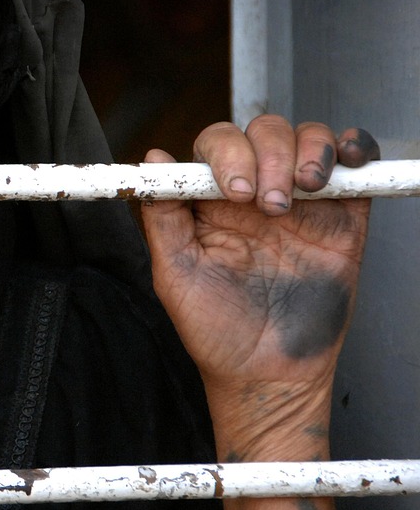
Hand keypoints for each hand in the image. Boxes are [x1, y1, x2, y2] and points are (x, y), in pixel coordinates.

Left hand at [141, 116, 376, 457]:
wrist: (267, 375)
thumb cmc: (215, 330)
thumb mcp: (175, 274)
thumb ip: (162, 217)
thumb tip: (153, 156)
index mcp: (210, 201)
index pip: (217, 145)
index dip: (226, 153)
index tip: (233, 190)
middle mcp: (255, 191)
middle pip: (264, 134)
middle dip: (268, 155)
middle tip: (269, 204)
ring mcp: (301, 202)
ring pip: (308, 139)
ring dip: (309, 150)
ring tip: (303, 189)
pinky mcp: (343, 219)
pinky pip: (356, 167)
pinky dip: (356, 149)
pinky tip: (348, 161)